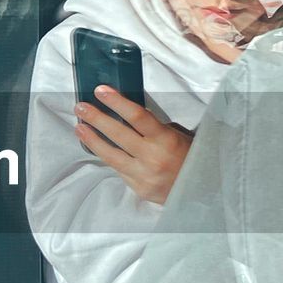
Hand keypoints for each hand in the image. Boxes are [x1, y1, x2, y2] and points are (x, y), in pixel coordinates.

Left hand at [74, 86, 192, 204]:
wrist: (203, 191)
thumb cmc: (190, 157)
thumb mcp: (178, 137)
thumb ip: (154, 128)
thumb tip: (127, 115)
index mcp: (166, 139)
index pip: (137, 116)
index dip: (117, 102)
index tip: (101, 91)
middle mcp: (153, 157)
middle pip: (118, 134)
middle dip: (96, 118)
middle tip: (80, 107)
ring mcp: (144, 175)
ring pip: (111, 155)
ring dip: (92, 139)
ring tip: (79, 127)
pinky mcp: (138, 188)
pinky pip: (118, 169)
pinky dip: (106, 157)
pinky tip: (95, 147)